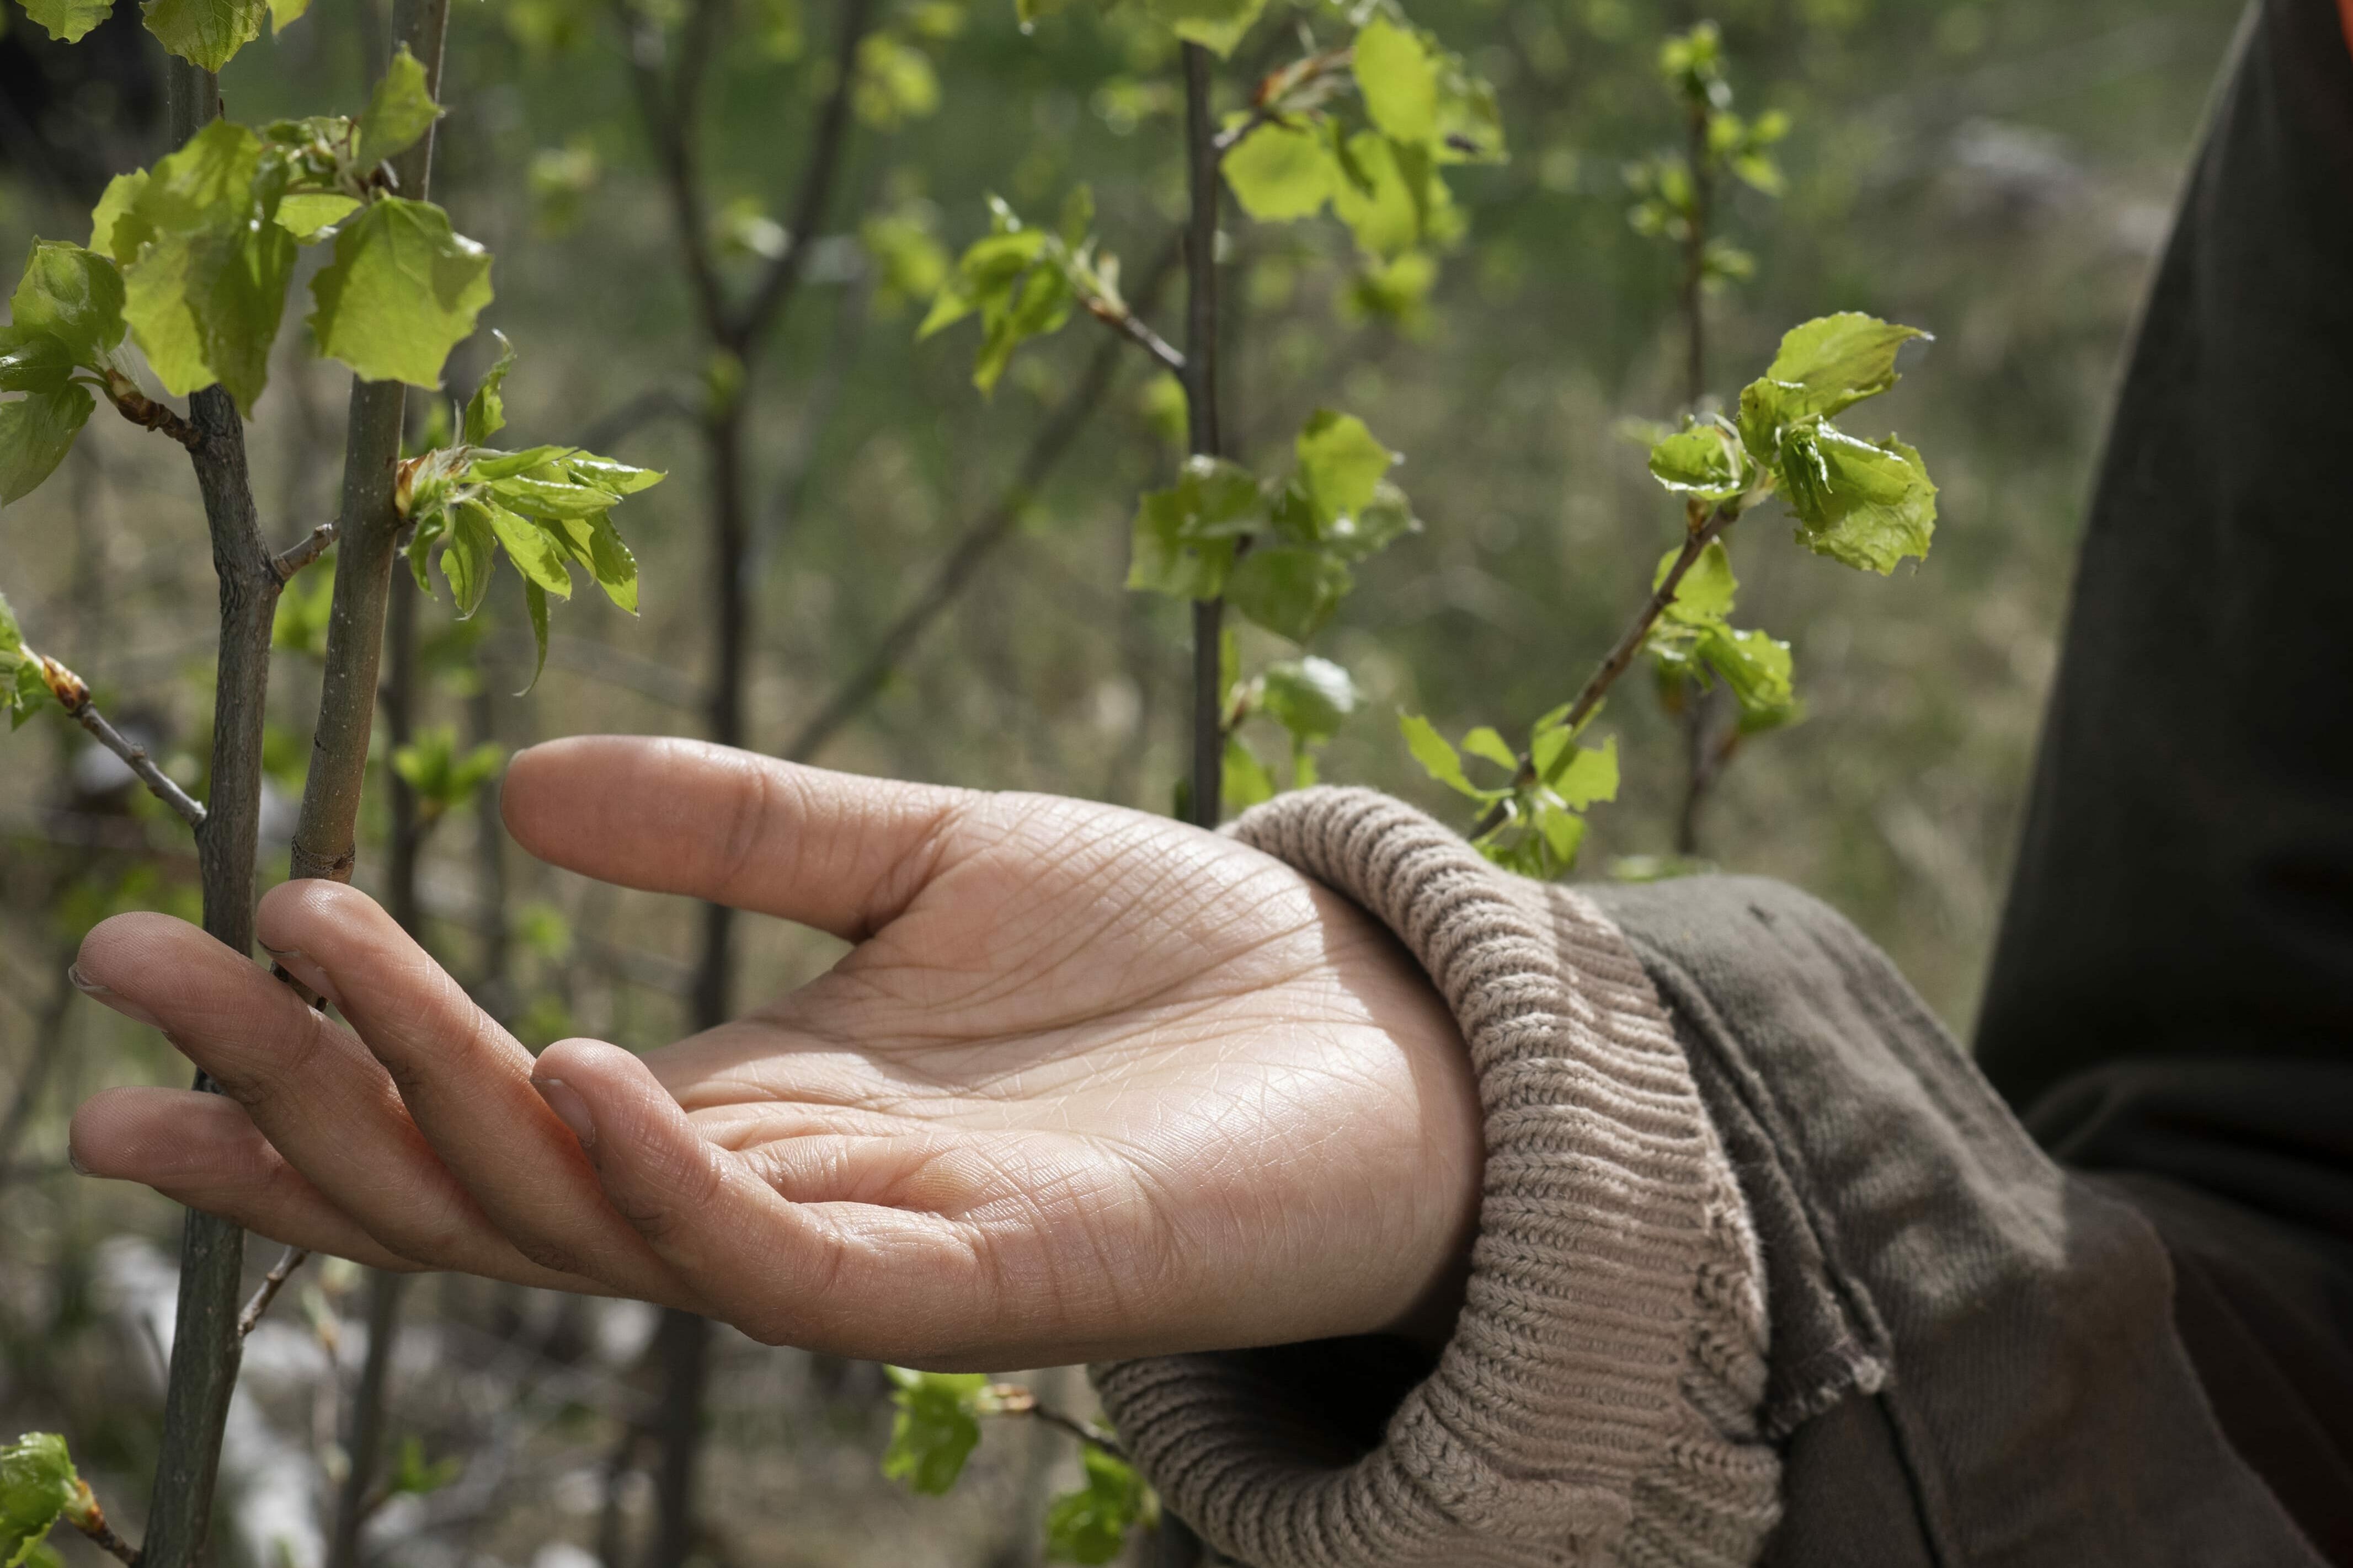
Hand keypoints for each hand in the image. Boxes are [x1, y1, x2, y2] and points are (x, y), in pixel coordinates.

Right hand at [67, 737, 1480, 1367]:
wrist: (1376, 1029)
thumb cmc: (1169, 959)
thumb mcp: (930, 855)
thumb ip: (744, 830)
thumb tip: (523, 781)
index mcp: (750, 1106)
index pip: (482, 1103)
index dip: (312, 1053)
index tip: (146, 963)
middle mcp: (775, 1197)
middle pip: (488, 1177)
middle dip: (305, 1091)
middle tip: (131, 972)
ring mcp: (874, 1256)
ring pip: (599, 1228)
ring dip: (444, 1112)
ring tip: (316, 974)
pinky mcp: (989, 1288)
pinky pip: (787, 1269)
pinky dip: (668, 1184)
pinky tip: (569, 1068)